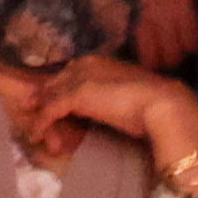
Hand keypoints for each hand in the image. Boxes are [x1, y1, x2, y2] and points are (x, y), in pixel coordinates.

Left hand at [8, 62, 197, 182]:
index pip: (70, 74)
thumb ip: (111, 96)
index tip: (50, 103)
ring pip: (50, 96)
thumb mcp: (127, 95)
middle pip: (55, 82)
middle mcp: (86, 64)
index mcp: (100, 61)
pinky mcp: (75, 95)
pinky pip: (50, 110)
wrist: (163, 105)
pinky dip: (41, 124)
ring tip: (35, 130)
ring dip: (41, 115)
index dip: (59, 90)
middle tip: (34, 114)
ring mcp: (79, 78)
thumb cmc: (155, 103)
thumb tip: (107, 107)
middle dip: (44, 99)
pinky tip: (37, 135)